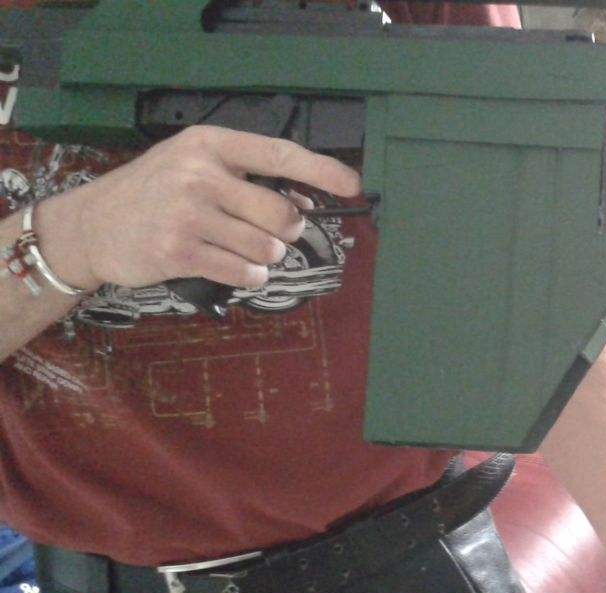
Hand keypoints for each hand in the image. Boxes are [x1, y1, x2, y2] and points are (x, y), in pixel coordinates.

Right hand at [33, 125, 360, 291]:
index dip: (323, 171)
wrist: (91, 225)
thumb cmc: (153, 194)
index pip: (279, 153)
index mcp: (210, 144)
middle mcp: (199, 173)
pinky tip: (230, 266)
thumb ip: (246, 179)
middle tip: (265, 233)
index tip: (355, 185)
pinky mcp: (178, 251)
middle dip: (285, 231)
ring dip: (265, 257)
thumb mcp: (194, 167)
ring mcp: (187, 212)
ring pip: (267, 248)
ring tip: (236, 249)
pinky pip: (245, 272)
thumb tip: (305, 206)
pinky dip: (249, 276)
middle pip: (281, 213)